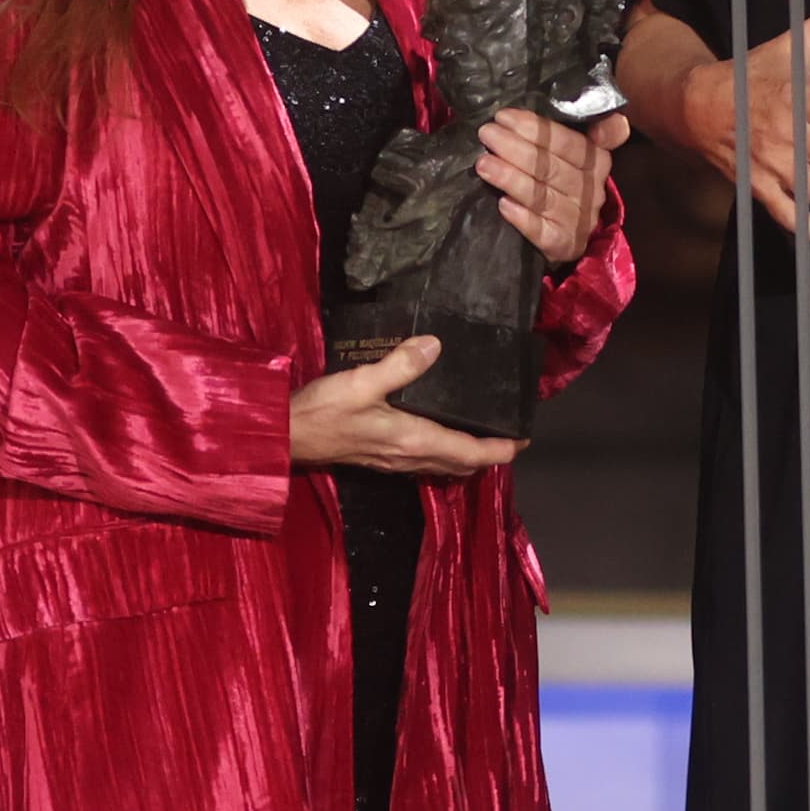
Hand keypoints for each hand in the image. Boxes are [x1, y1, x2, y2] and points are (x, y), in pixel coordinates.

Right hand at [291, 336, 527, 477]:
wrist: (286, 436)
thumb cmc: (323, 411)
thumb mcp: (361, 382)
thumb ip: (400, 365)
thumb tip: (435, 345)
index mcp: (414, 440)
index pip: (470, 453)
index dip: (501, 449)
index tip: (523, 437)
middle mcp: (411, 457)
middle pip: (462, 464)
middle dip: (489, 454)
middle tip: (509, 434)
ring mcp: (396, 462)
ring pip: (444, 465)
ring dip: (467, 455)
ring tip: (483, 433)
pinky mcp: (382, 458)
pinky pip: (426, 461)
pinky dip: (445, 453)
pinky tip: (442, 432)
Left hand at [480, 108, 628, 260]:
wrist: (565, 235)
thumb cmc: (559, 182)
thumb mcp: (570, 153)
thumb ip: (579, 131)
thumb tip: (612, 120)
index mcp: (597, 160)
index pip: (569, 141)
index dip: (537, 128)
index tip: (505, 116)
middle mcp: (593, 190)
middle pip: (552, 166)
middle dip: (515, 147)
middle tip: (486, 134)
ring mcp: (580, 220)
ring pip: (544, 196)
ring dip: (511, 179)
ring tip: (483, 164)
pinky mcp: (565, 245)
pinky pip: (544, 232)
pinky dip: (523, 218)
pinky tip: (503, 205)